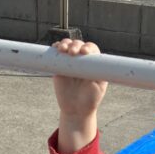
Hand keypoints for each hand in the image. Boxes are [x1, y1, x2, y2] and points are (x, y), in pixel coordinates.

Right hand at [51, 39, 107, 153]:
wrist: (76, 110)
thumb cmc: (91, 99)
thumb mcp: (99, 86)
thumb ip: (100, 74)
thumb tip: (100, 61)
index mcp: (92, 63)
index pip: (91, 48)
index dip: (88, 47)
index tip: (85, 53)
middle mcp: (81, 60)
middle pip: (78, 45)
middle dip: (75, 45)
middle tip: (73, 53)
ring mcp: (69, 62)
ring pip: (67, 46)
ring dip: (65, 43)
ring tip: (63, 49)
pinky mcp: (58, 67)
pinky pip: (56, 54)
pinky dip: (55, 47)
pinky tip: (55, 47)